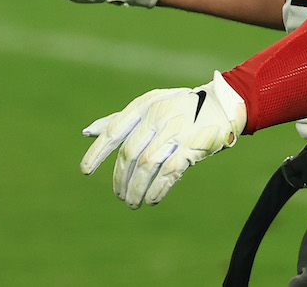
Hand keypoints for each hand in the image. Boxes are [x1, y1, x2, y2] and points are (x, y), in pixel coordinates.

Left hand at [80, 72, 246, 208]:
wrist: (220, 104)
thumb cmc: (179, 106)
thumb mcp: (150, 104)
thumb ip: (120, 119)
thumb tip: (87, 133)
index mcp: (144, 105)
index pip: (114, 130)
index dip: (97, 152)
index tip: (86, 171)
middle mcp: (158, 117)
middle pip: (130, 153)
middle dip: (120, 178)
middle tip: (119, 195)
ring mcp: (175, 131)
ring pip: (147, 166)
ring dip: (136, 189)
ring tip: (132, 202)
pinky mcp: (192, 146)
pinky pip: (169, 173)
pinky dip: (157, 189)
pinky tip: (152, 199)